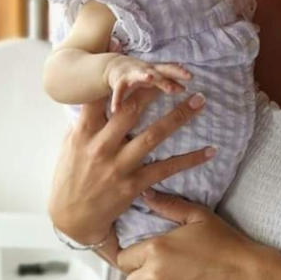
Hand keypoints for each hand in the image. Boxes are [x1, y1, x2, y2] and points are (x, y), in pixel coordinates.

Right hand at [47, 89, 214, 248]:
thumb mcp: (70, 144)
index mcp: (83, 133)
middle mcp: (101, 146)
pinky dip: (190, 159)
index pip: (101, 97)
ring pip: (154, 135)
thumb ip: (86, 119)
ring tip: (199, 101)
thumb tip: (99, 91)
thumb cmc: (70, 177)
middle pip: (131, 109)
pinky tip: (209, 150)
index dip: (120, 77)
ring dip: (179, 116)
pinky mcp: (133, 185)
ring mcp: (118, 166)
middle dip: (155, 89)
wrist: (71, 218)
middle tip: (177, 76)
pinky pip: (166, 169)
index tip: (138, 61)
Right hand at [105, 55, 190, 112]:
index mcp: (156, 71)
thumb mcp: (156, 79)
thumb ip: (169, 84)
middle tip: (176, 78)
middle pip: (157, 73)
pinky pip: (118, 92)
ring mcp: (131, 75)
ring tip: (150, 77)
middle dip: (166, 75)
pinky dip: (117, 99)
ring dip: (144, 76)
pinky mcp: (119, 83)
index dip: (179, 72)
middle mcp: (145, 71)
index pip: (169, 70)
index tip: (190, 76)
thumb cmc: (141, 76)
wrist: (114, 66)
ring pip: (138, 76)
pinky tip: (116, 108)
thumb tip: (188, 91)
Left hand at [115, 190, 258, 279]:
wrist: (248, 275)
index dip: (133, 257)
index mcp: (156, 248)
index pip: (123, 259)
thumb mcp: (198, 216)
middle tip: (163, 269)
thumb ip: (169, 205)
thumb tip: (146, 194)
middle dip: (142, 275)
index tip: (146, 256)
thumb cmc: (225, 242)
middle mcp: (155, 274)